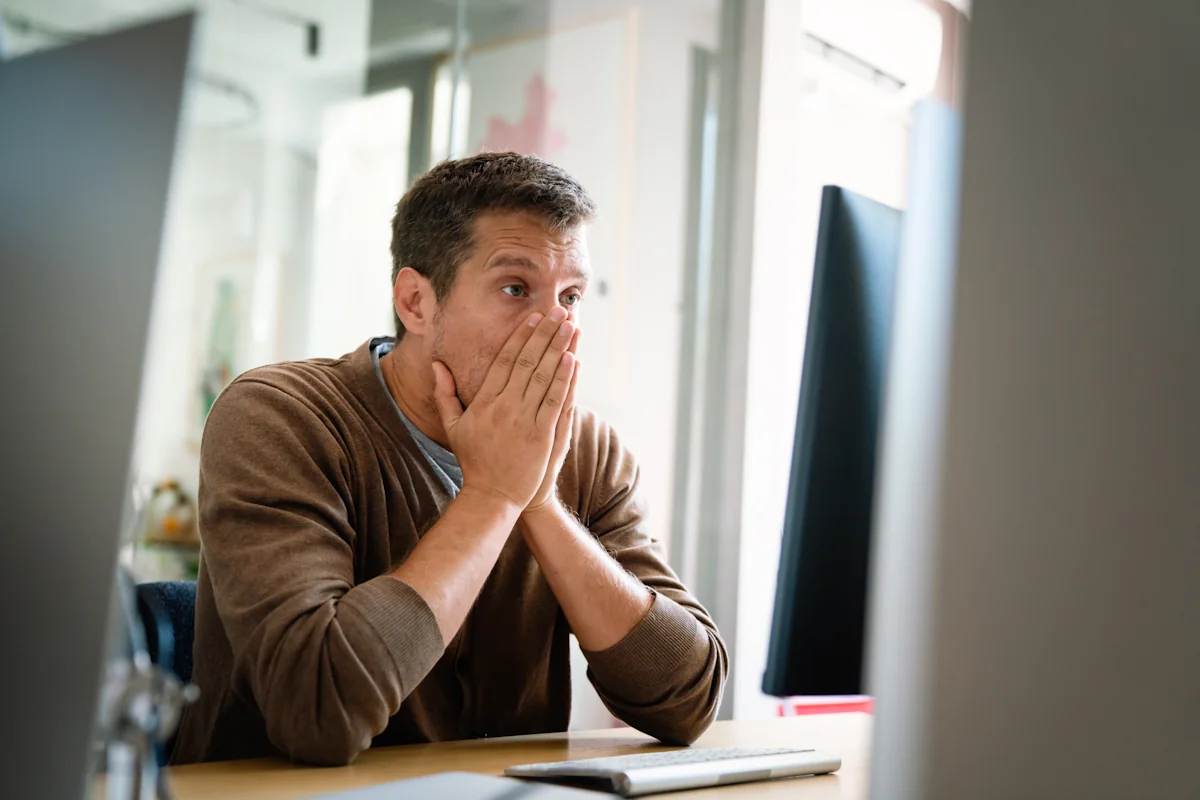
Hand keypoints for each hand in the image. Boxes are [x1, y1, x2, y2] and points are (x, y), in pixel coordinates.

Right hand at [432, 308, 575, 510]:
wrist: (492, 496)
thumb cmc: (473, 461)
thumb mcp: (453, 426)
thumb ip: (445, 393)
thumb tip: (436, 365)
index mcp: (484, 401)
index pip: (505, 360)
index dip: (521, 336)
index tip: (533, 317)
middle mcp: (504, 406)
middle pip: (528, 361)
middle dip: (545, 333)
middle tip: (558, 311)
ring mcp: (524, 420)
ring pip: (544, 376)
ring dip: (559, 348)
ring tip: (571, 325)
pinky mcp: (542, 436)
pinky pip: (555, 400)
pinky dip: (565, 379)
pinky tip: (573, 359)